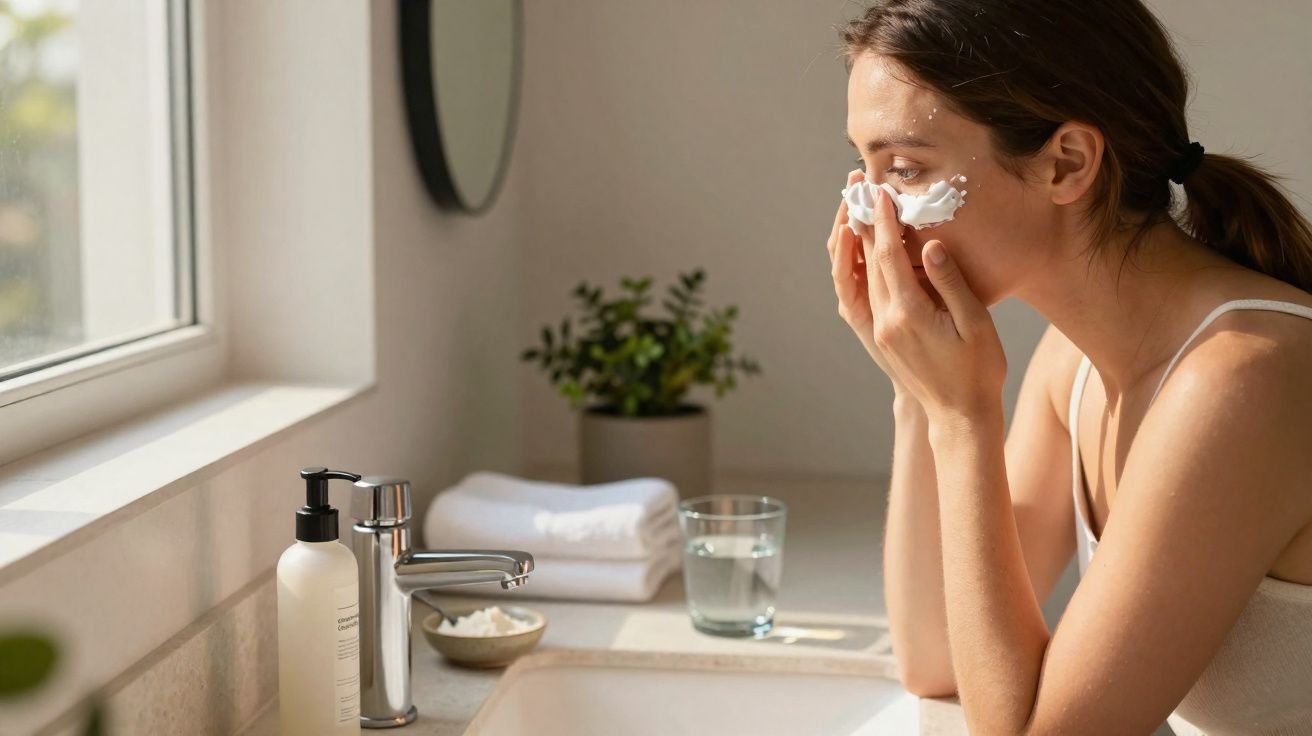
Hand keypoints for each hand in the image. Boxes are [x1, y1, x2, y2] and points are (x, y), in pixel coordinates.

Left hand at [847, 176, 1007, 423]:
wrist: (960, 416)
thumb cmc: (978, 370)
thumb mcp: (975, 323)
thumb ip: (951, 283)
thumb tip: (930, 245)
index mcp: (909, 314)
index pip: (888, 256)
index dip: (883, 220)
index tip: (881, 191)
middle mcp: (886, 321)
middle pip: (866, 261)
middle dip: (863, 220)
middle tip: (859, 185)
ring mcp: (880, 330)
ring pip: (860, 276)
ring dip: (856, 240)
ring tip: (854, 207)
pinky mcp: (882, 336)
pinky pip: (864, 293)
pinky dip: (860, 267)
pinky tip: (861, 249)